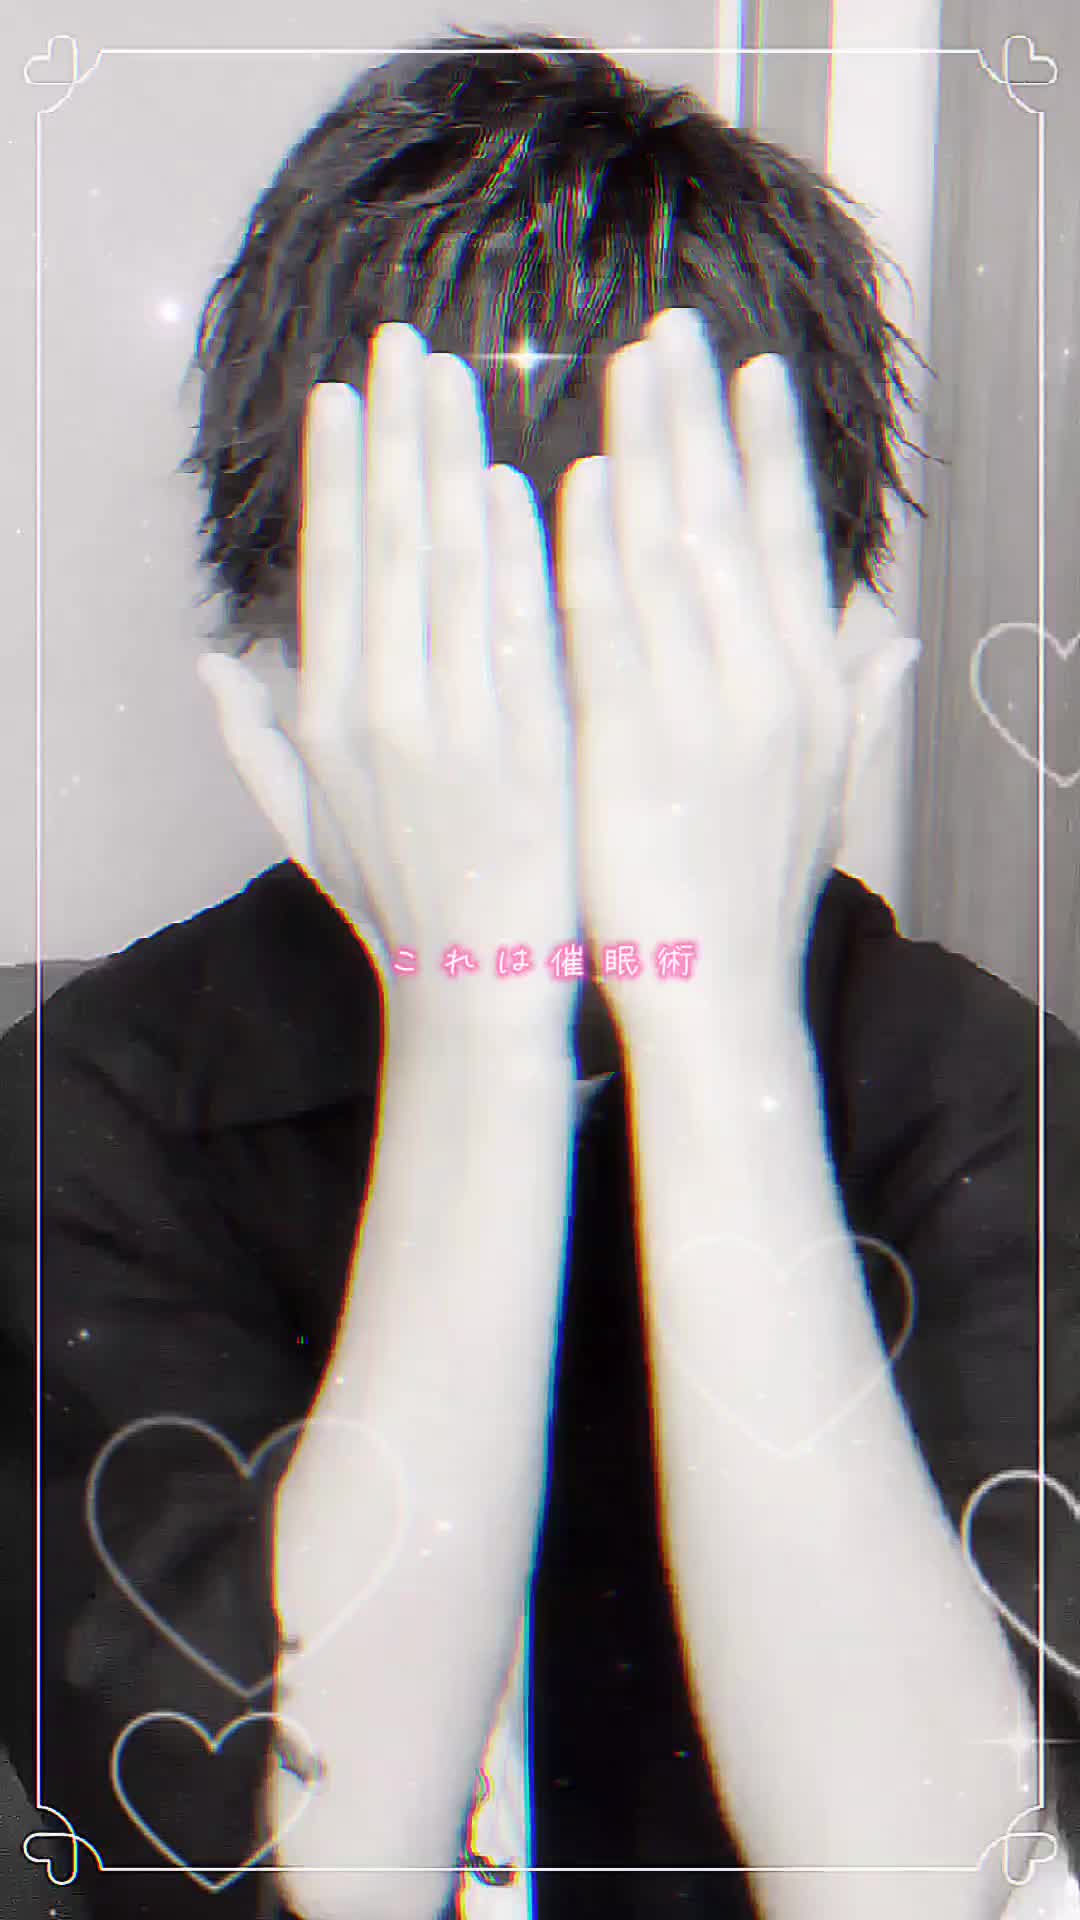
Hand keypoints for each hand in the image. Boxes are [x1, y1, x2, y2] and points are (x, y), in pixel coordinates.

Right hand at [197, 323, 576, 1037]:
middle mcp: (381, 711)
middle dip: (394, 438)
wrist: (475, 988)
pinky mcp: (527, 751)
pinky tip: (522, 485)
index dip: (339, 477)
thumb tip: (213, 662)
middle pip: (387, 548)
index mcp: (328, 719)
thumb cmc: (396, 904)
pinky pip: (521, 636)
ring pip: (451, 574)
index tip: (345, 395)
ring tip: (454, 379)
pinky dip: (519, 558)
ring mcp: (456, 728)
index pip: (334, 571)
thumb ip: (257, 740)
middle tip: (405, 344)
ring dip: (451, 467)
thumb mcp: (308, 826)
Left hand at [555, 307, 918, 1031]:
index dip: (770, 455)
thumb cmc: (755, 897)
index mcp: (809, 689)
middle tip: (672, 331)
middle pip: (733, 526)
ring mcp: (706, 710)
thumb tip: (889, 644)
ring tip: (625, 372)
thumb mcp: (824, 796)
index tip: (752, 375)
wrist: (719, 992)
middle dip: (703, 420)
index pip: (790, 547)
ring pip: (675, 556)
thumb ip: (854, 709)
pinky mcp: (637, 745)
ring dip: (649, 454)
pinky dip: (597, 552)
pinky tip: (574, 484)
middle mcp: (769, 683)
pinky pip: (614, 629)